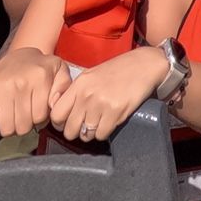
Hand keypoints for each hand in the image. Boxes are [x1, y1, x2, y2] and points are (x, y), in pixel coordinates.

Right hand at [0, 47, 71, 136]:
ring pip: (7, 128)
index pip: (39, 118)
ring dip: (11, 126)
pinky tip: (3, 114)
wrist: (18, 58)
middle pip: (22, 126)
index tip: (38, 112)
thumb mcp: (59, 72)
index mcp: (40, 78)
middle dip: (26, 124)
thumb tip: (55, 104)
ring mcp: (2, 88)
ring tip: (15, 114)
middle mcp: (21, 82)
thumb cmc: (40, 69)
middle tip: (26, 114)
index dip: (40, 120)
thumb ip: (63, 88)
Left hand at [48, 48, 166, 143]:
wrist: (145, 65)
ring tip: (100, 121)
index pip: (56, 114)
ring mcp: (101, 104)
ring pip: (85, 135)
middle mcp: (87, 95)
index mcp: (79, 84)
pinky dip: (105, 131)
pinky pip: (101, 134)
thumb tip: (61, 113)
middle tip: (85, 125)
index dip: (61, 123)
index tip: (68, 122)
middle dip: (76, 131)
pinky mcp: (116, 112)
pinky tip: (111, 120)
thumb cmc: (118, 70)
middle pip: (69, 130)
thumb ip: (76, 92)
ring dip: (92, 132)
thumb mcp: (92, 75)